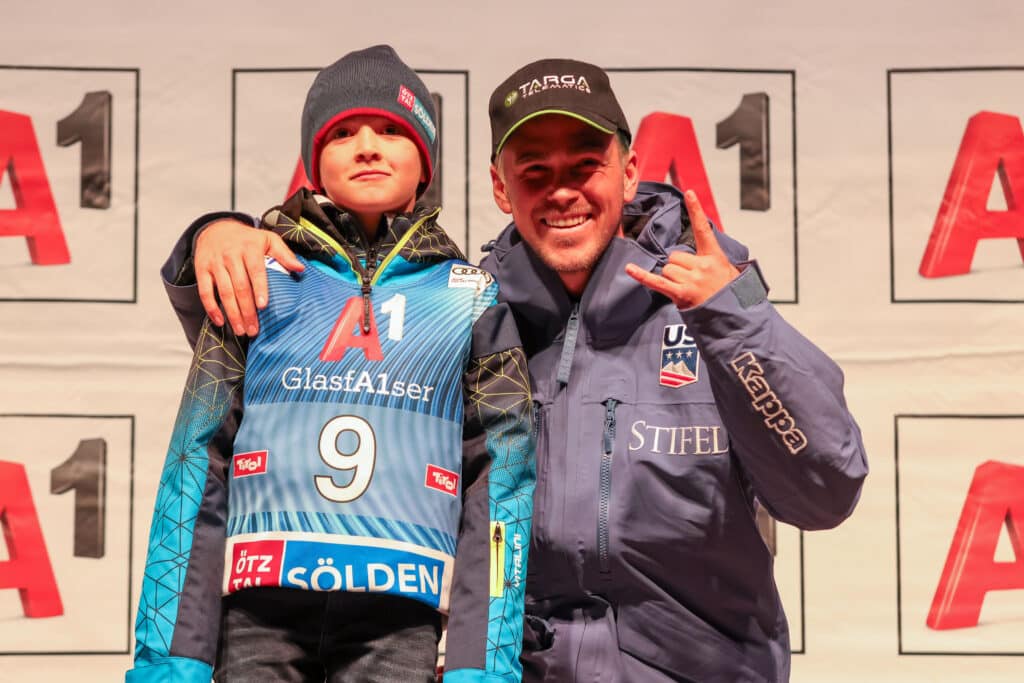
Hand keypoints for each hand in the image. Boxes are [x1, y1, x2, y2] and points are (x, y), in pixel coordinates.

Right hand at [194, 219, 303, 334]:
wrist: (216, 228)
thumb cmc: (248, 239)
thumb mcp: (268, 239)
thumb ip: (284, 254)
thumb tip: (300, 268)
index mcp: (250, 249)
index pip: (256, 271)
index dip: (259, 288)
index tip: (263, 305)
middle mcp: (231, 256)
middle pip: (240, 286)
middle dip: (247, 310)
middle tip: (254, 330)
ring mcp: (216, 264)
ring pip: (224, 292)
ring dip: (232, 313)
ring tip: (241, 330)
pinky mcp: (202, 270)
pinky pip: (204, 291)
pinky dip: (211, 308)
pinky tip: (220, 321)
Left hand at [624, 190, 739, 308]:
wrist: (733, 316)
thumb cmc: (728, 294)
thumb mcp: (728, 271)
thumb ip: (709, 260)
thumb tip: (692, 258)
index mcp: (714, 257)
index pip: (703, 229)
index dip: (696, 210)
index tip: (689, 193)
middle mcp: (702, 266)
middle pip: (675, 256)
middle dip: (678, 266)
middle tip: (691, 280)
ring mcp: (691, 280)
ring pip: (667, 268)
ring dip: (672, 278)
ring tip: (687, 289)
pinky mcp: (681, 294)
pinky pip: (657, 282)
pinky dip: (642, 276)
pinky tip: (629, 269)